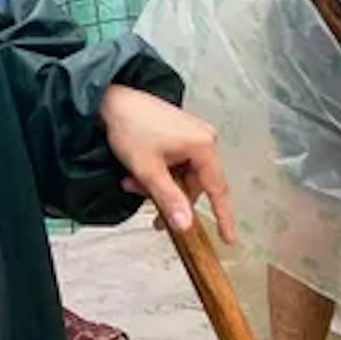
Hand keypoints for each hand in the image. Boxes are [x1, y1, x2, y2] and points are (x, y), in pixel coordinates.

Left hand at [99, 85, 235, 240]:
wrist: (112, 101)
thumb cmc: (131, 129)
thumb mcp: (149, 171)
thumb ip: (170, 200)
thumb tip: (186, 225)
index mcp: (204, 147)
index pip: (218, 189)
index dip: (223, 216)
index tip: (228, 238)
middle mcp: (206, 138)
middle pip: (195, 183)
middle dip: (169, 195)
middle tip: (145, 201)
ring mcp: (195, 133)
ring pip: (184, 174)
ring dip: (161, 183)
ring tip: (133, 181)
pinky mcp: (183, 131)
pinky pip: (179, 161)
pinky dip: (161, 171)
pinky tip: (142, 169)